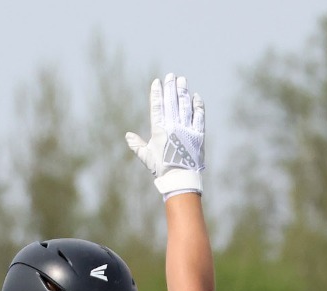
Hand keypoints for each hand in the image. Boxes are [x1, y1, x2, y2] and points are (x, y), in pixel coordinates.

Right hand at [125, 73, 205, 199]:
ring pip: (185, 105)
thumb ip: (137, 145)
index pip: (157, 107)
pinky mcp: (198, 133)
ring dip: (183, 91)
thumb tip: (128, 136)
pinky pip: (198, 115)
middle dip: (170, 87)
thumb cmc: (162, 169)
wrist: (180, 178)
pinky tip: (195, 96)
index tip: (157, 82)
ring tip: (182, 80)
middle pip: (171, 102)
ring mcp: (187, 129)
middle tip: (171, 76)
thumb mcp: (147, 157)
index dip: (157, 94)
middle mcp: (173, 127)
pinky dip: (197, 105)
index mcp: (159, 131)